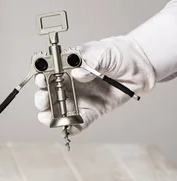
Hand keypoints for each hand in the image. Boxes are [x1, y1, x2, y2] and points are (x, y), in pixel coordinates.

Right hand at [34, 35, 155, 134]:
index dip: (41, 77)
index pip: (47, 73)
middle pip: (48, 94)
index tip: (41, 79)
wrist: (140, 66)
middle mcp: (69, 84)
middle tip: (45, 98)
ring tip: (51, 117)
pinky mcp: (91, 111)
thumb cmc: (117, 53)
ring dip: (51, 115)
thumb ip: (89, 61)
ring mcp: (79, 99)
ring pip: (59, 110)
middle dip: (42, 98)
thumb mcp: (102, 51)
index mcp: (66, 67)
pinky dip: (72, 127)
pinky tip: (68, 128)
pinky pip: (79, 122)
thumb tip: (78, 73)